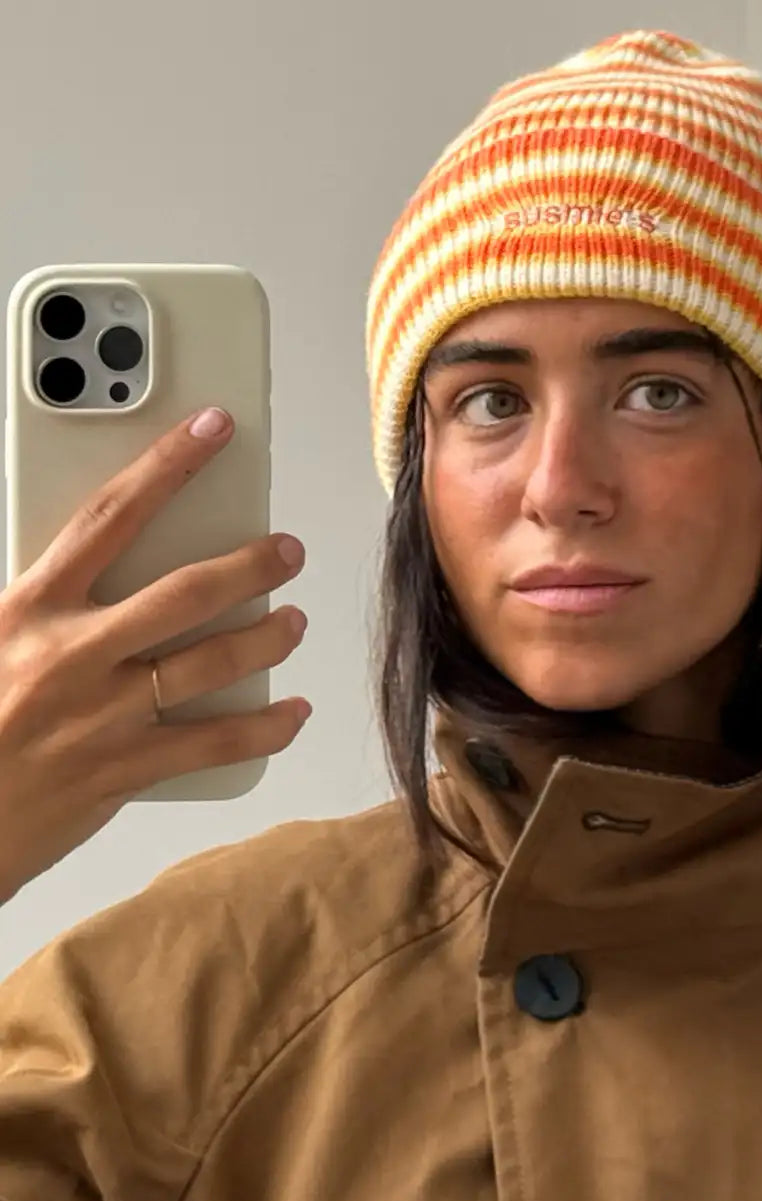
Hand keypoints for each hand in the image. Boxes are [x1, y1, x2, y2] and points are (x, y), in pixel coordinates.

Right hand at [0, 408, 309, 907]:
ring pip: (209, 664)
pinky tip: (292, 714)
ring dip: (266, 639)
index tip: (212, 429)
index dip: (166, 465)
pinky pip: (211, 743)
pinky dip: (263, 728)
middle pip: (183, 594)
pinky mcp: (121, 771)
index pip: (109, 516)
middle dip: (248, 566)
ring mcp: (101, 715)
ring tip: (294, 623)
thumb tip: (92, 557)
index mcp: (28, 608)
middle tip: (288, 551)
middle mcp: (71, 654)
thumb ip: (40, 596)